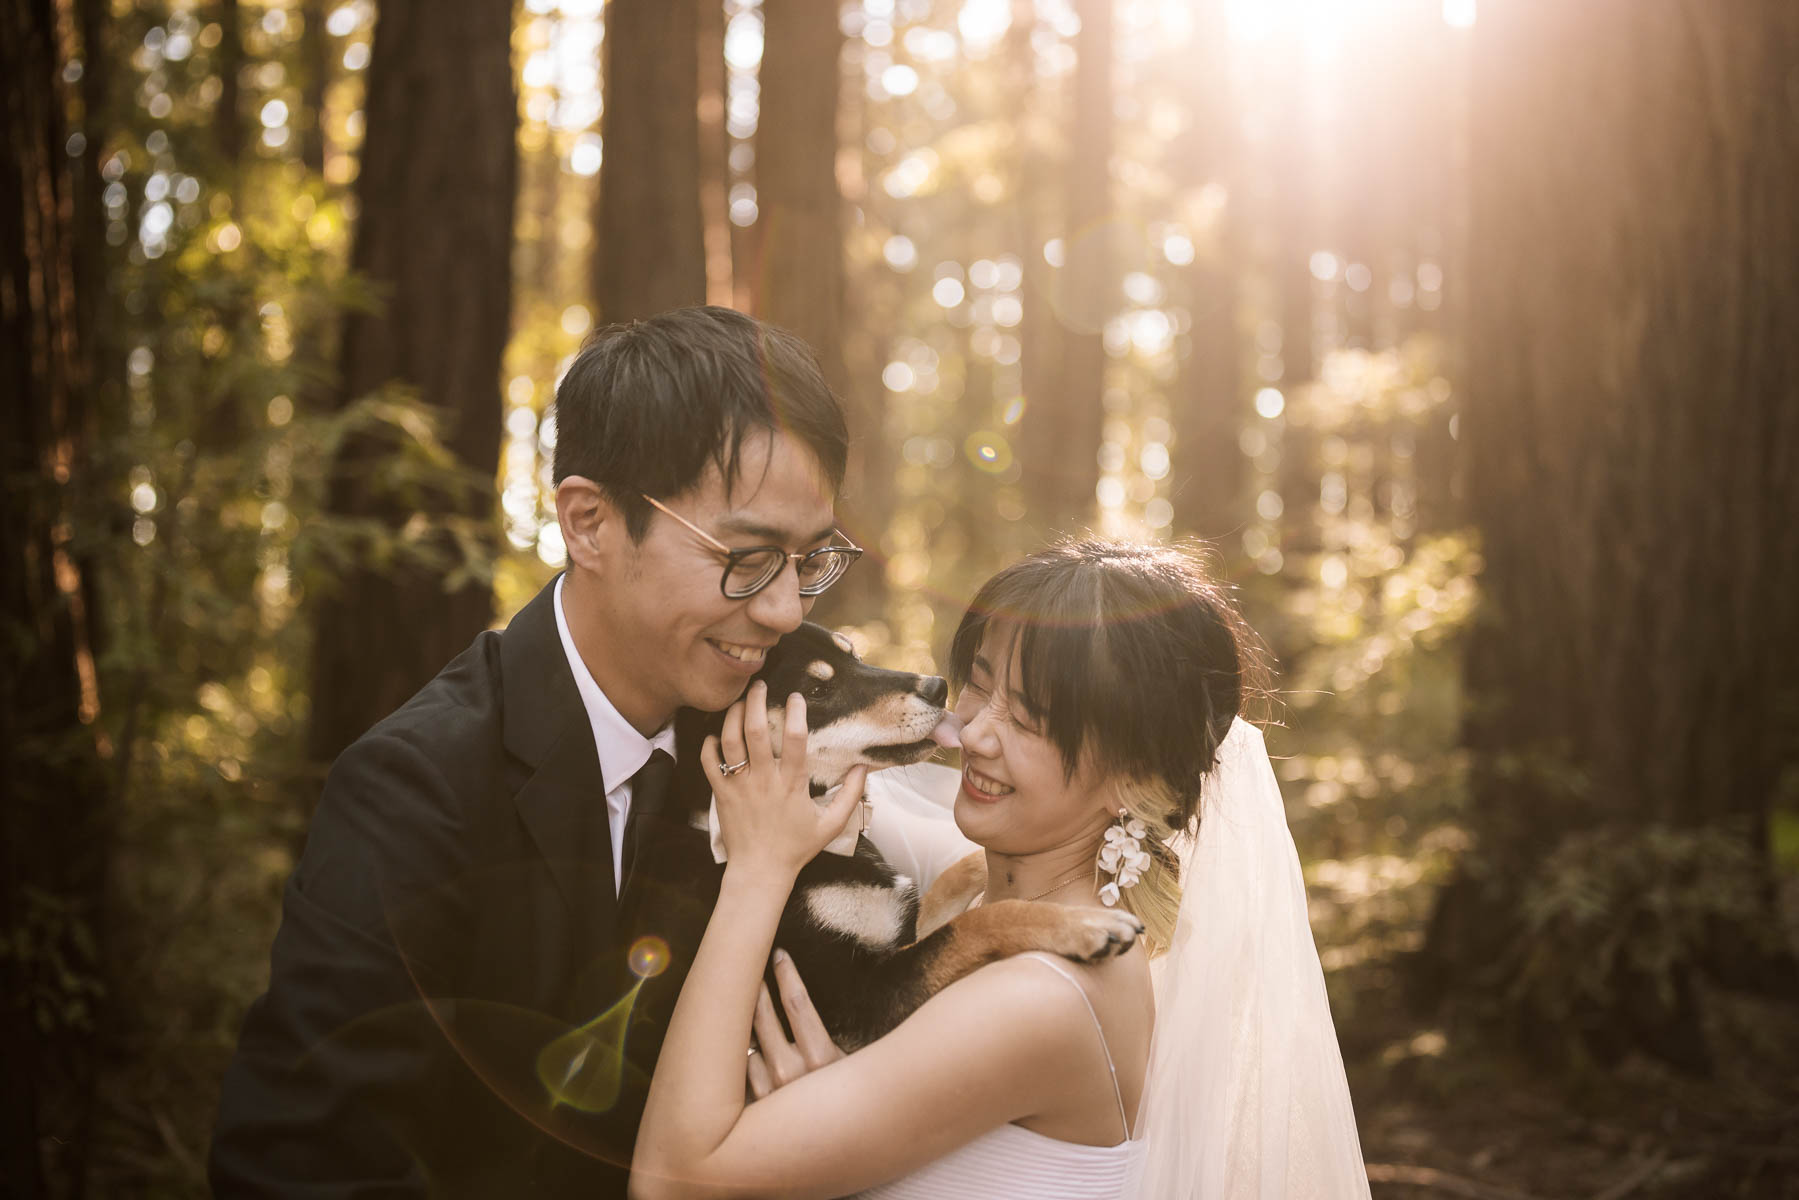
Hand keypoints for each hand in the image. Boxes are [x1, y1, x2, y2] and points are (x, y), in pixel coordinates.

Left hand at [702, 682, 867, 877]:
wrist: (760, 872)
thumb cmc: (797, 848)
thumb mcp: (831, 825)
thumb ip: (850, 795)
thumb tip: (865, 767)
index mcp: (791, 785)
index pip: (796, 739)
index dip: (797, 713)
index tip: (796, 697)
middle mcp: (764, 781)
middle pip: (757, 731)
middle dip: (757, 702)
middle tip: (760, 685)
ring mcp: (739, 787)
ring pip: (730, 741)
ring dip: (734, 716)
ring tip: (740, 701)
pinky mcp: (721, 794)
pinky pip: (709, 762)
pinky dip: (710, 744)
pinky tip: (717, 735)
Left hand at [745, 949, 844, 1098]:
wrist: (838, 1151)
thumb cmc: (850, 1103)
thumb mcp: (850, 1067)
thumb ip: (830, 1038)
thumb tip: (808, 1000)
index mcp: (824, 1059)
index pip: (796, 1001)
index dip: (786, 972)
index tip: (779, 953)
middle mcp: (794, 1076)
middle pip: (763, 1015)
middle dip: (754, 986)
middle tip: (750, 965)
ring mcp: (770, 1093)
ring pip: (748, 1041)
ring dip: (745, 1019)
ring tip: (744, 999)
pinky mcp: (754, 1109)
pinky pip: (743, 1069)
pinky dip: (742, 1052)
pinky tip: (745, 1041)